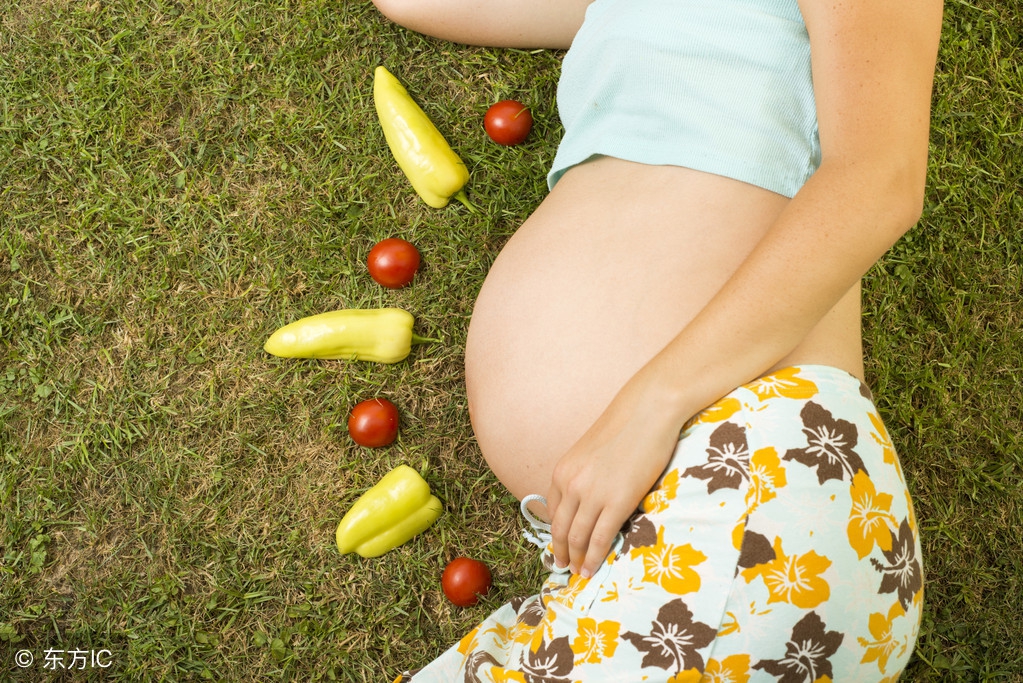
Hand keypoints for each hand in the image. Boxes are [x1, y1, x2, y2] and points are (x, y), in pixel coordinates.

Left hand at [546, 366, 688, 577]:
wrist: (648, 410)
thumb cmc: (626, 427)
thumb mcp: (591, 452)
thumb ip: (584, 476)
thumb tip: (588, 499)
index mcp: (562, 471)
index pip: (553, 512)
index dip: (554, 534)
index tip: (558, 547)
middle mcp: (571, 484)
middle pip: (560, 529)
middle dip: (560, 552)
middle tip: (564, 568)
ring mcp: (593, 494)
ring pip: (577, 538)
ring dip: (576, 559)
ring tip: (579, 573)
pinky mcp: (617, 502)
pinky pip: (600, 537)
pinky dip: (594, 557)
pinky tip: (593, 569)